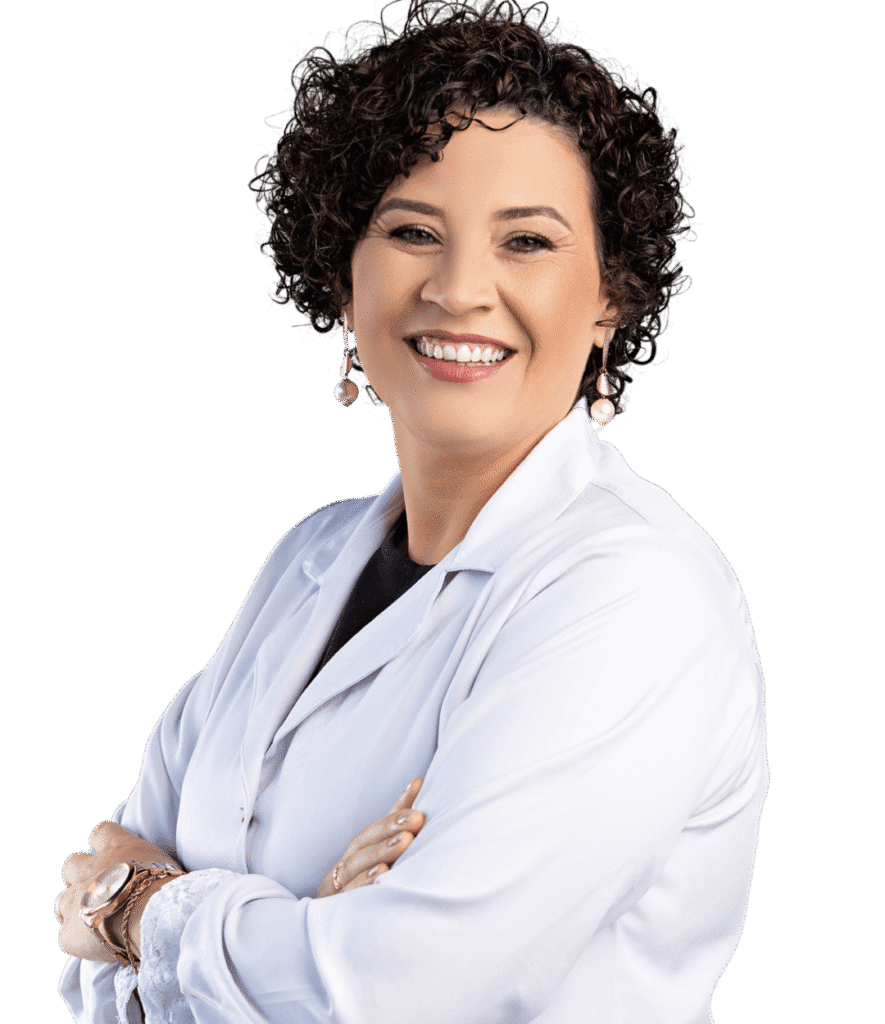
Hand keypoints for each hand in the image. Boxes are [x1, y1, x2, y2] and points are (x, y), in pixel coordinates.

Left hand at [55, 821, 181, 961]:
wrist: (152, 916)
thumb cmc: (168, 887)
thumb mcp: (161, 864)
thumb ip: (145, 866)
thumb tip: (149, 877)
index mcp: (116, 848)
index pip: (101, 833)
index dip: (105, 845)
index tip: (113, 856)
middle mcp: (89, 869)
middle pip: (73, 865)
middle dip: (82, 877)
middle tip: (101, 891)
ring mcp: (74, 901)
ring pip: (63, 901)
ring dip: (76, 909)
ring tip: (97, 921)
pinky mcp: (69, 934)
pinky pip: (69, 937)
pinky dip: (82, 941)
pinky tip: (100, 945)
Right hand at [316, 777, 425, 897]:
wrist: (325, 935)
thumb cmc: (360, 890)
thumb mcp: (379, 858)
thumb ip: (397, 826)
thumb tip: (418, 782)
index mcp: (358, 851)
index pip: (378, 824)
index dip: (397, 808)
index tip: (418, 788)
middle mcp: (347, 864)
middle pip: (366, 840)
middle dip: (391, 827)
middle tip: (418, 819)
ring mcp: (339, 886)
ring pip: (356, 864)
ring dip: (381, 851)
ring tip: (405, 841)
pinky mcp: (336, 908)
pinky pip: (350, 894)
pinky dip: (365, 883)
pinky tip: (383, 874)